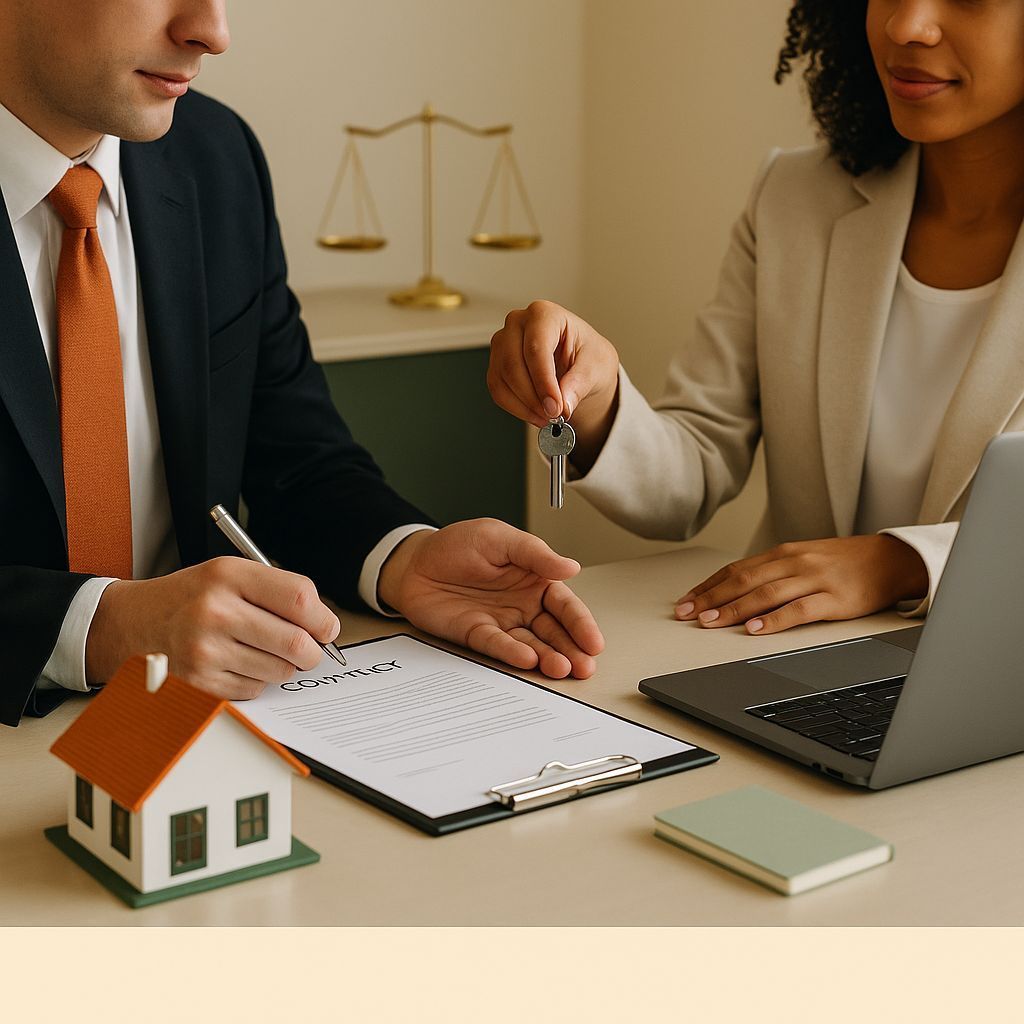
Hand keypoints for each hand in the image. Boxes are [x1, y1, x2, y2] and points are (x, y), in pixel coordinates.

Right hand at [86, 558, 340, 698]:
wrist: (132, 623)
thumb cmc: (191, 597)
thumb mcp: (229, 574)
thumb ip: (278, 592)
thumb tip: (325, 625)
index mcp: (228, 576)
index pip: (300, 599)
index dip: (323, 618)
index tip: (326, 628)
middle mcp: (215, 612)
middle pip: (297, 642)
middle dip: (313, 651)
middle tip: (309, 649)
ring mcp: (205, 651)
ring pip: (280, 670)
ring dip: (283, 666)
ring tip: (261, 650)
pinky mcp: (199, 684)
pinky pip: (256, 689)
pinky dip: (256, 680)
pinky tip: (236, 663)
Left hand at [378, 520, 604, 678]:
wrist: (415, 561)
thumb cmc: (458, 544)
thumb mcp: (500, 538)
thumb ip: (535, 553)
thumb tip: (570, 566)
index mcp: (535, 581)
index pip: (565, 605)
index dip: (580, 623)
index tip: (593, 641)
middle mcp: (523, 606)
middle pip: (554, 631)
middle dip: (571, 650)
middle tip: (585, 666)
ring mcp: (501, 622)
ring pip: (531, 644)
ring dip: (547, 657)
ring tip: (561, 669)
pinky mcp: (477, 634)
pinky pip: (497, 645)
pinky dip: (512, 653)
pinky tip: (528, 660)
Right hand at [488, 300, 619, 473]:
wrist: (579, 364)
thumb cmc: (587, 355)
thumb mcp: (596, 366)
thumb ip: (579, 383)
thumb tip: (563, 404)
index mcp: (544, 314)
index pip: (536, 348)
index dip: (544, 382)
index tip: (555, 407)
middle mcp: (518, 323)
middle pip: (513, 364)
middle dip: (533, 397)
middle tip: (553, 416)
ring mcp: (503, 343)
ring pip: (503, 380)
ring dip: (525, 406)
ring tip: (548, 417)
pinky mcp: (497, 364)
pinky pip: (498, 391)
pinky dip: (516, 408)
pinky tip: (535, 414)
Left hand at [674, 536, 928, 635]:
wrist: (890, 559)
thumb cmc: (843, 563)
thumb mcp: (803, 559)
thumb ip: (772, 572)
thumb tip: (734, 590)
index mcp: (784, 553)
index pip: (736, 570)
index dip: (708, 586)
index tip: (685, 602)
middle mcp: (794, 562)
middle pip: (744, 581)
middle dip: (712, 599)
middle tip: (687, 615)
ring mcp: (814, 579)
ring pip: (766, 594)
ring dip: (734, 609)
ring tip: (711, 623)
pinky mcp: (834, 599)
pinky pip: (799, 610)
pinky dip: (774, 620)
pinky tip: (755, 629)